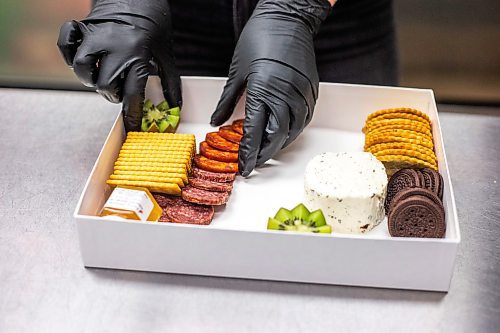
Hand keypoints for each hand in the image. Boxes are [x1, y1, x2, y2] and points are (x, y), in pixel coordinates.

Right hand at [57, 0, 180, 130]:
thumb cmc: (155, 24)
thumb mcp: (166, 53)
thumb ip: (170, 81)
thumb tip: (175, 106)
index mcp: (137, 55)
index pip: (131, 94)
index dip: (131, 114)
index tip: (131, 126)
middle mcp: (113, 47)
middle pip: (104, 86)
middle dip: (112, 95)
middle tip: (120, 91)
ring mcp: (94, 36)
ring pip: (80, 68)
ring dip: (90, 79)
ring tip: (102, 76)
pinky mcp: (82, 26)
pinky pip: (65, 43)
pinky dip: (69, 53)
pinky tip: (83, 58)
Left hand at [211, 0, 330, 176]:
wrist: (288, 18)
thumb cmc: (259, 38)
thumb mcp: (237, 70)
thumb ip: (227, 100)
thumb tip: (216, 121)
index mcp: (263, 90)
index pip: (255, 132)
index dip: (249, 153)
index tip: (243, 167)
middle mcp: (286, 94)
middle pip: (276, 137)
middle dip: (265, 155)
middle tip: (254, 163)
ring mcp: (302, 92)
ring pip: (293, 131)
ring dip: (280, 145)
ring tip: (267, 151)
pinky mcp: (312, 89)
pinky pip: (305, 118)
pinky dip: (294, 130)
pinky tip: (284, 133)